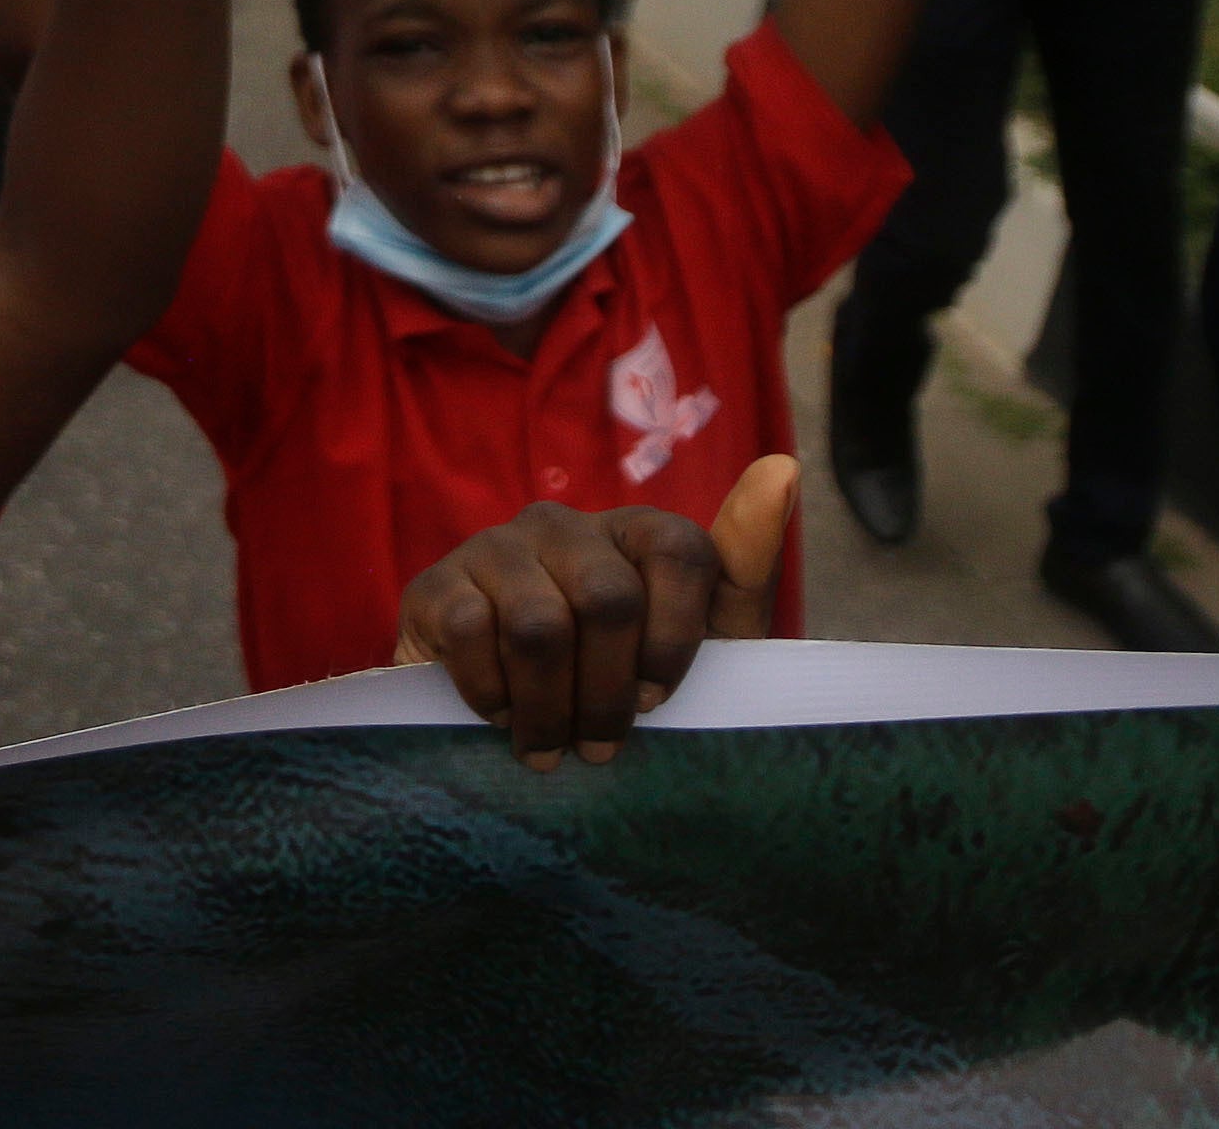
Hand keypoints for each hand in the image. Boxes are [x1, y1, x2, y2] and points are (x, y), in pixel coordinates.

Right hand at [395, 452, 790, 767]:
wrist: (503, 721)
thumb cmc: (619, 686)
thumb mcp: (702, 647)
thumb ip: (743, 569)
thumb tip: (784, 468)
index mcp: (637, 532)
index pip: (680, 550)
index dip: (675, 638)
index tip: (660, 698)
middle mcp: (564, 524)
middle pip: (608, 599)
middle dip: (608, 694)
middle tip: (600, 748)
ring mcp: (495, 547)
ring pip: (540, 628)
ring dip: (550, 710)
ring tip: (550, 751)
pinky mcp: (435, 585)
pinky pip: (473, 635)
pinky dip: (493, 696)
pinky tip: (499, 716)